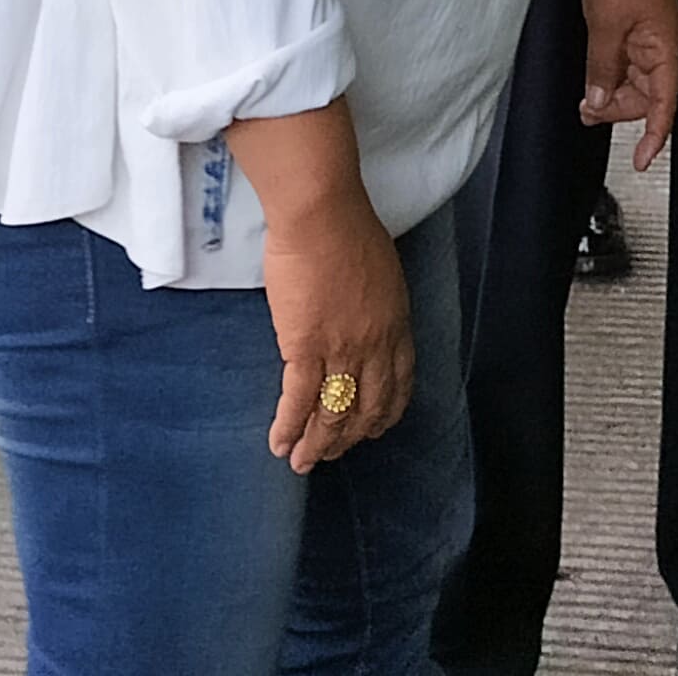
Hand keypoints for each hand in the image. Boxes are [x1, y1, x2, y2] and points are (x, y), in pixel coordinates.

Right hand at [258, 187, 412, 472]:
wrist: (321, 214)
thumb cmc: (347, 228)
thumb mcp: (382, 272)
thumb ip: (378, 305)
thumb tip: (364, 320)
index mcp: (397, 325)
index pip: (398, 384)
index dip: (384, 413)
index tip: (373, 429)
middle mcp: (375, 346)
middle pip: (367, 407)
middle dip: (349, 437)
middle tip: (332, 453)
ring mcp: (342, 350)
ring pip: (333, 413)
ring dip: (317, 444)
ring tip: (302, 463)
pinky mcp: (305, 348)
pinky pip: (298, 400)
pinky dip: (288, 427)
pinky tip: (279, 444)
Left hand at [579, 0, 677, 172]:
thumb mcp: (605, 25)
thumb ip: (602, 68)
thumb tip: (598, 101)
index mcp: (665, 48)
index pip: (665, 103)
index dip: (656, 135)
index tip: (642, 159)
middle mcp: (663, 47)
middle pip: (647, 96)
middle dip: (618, 109)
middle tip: (587, 112)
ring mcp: (651, 38)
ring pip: (634, 82)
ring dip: (611, 93)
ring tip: (585, 101)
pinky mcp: (638, 30)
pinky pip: (627, 64)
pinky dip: (610, 76)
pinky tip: (593, 80)